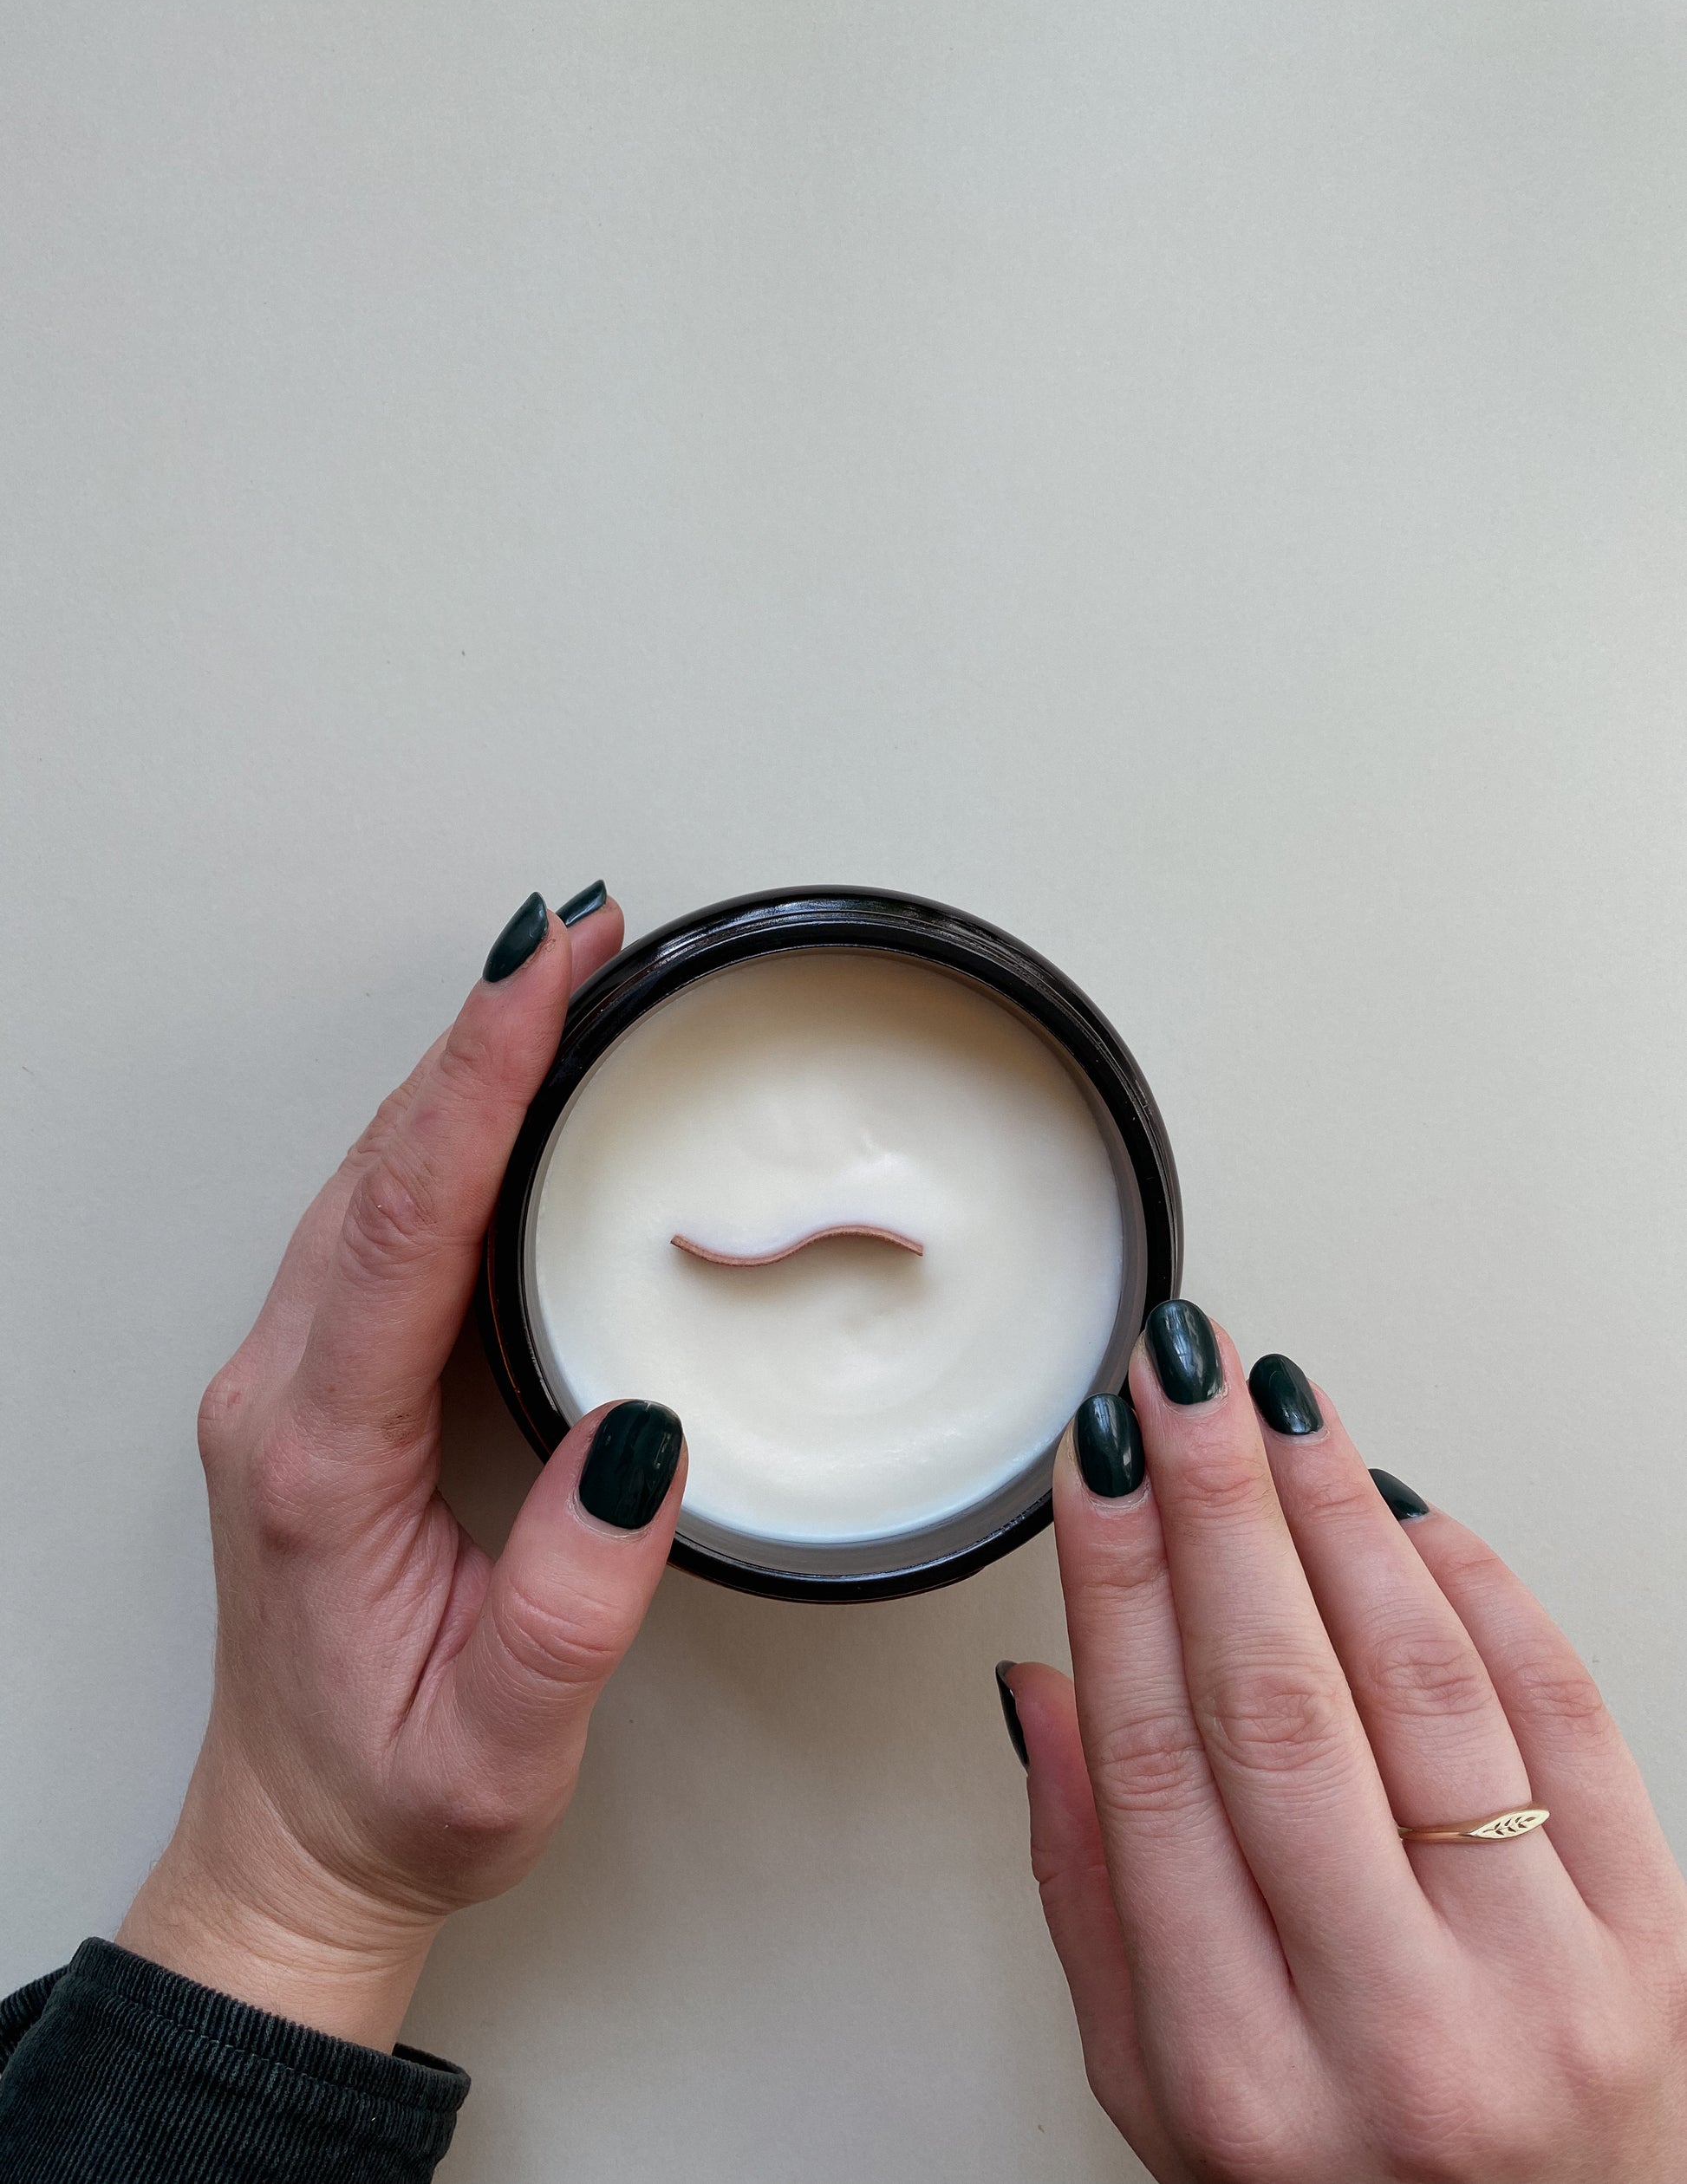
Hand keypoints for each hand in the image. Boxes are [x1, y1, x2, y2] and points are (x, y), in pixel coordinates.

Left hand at [119, 889, 686, 2049]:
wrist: (299, 1848)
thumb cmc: (393, 1793)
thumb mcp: (502, 1742)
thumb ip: (571, 1601)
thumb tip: (640, 1438)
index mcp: (318, 1458)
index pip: (405, 1226)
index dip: (479, 1085)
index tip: (543, 977)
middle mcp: (286, 1396)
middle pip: (381, 1166)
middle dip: (481, 1033)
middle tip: (580, 934)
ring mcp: (293, 1380)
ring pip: (374, 1177)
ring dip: (462, 1067)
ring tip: (559, 978)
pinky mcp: (321, 1382)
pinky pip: (380, 1216)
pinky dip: (443, 1130)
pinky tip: (498, 1096)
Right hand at [1004, 1301, 1686, 2181]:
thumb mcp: (1160, 2100)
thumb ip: (1090, 1894)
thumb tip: (1046, 1691)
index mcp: (1244, 2079)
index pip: (1152, 1770)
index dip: (1117, 1585)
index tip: (1099, 1466)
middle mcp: (1401, 2034)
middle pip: (1280, 1705)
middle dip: (1219, 1507)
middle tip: (1181, 1381)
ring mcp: (1543, 1983)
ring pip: (1426, 1687)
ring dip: (1341, 1518)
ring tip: (1283, 1411)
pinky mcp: (1656, 1941)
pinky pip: (1565, 1715)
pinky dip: (1482, 1589)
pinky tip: (1409, 1513)